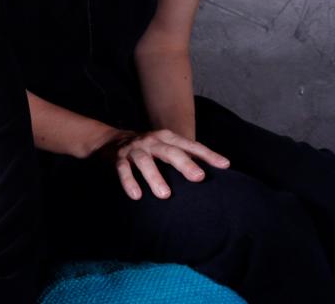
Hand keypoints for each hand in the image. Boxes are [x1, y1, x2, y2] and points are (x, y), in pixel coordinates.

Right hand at [95, 129, 229, 200]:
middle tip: (199, 178)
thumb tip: (218, 169)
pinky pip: (123, 170)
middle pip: (169, 151)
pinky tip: (136, 196)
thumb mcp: (166, 147)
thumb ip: (186, 155)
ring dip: (154, 177)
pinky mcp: (118, 159)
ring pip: (145, 161)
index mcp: (166, 138)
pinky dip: (129, 182)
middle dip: (185, 163)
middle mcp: (151, 141)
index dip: (207, 154)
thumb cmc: (148, 149)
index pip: (190, 145)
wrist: (110, 142)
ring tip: (165, 195)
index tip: (224, 165)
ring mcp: (134, 149)